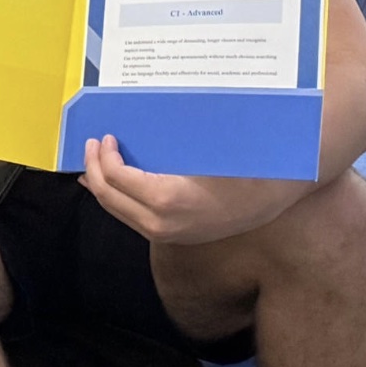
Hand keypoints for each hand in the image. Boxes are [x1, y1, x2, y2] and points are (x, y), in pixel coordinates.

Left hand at [79, 134, 299, 246]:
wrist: (275, 197)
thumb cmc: (239, 165)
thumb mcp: (202, 150)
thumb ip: (163, 145)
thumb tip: (128, 130)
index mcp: (168, 199)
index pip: (117, 178)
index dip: (104, 156)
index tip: (105, 137)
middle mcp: (161, 223)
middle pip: (109, 197)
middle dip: (94, 169)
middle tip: (90, 145)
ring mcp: (165, 234)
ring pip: (116, 211)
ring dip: (101, 185)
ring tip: (94, 163)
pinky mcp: (171, 236)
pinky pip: (132, 218)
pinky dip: (116, 198)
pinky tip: (112, 183)